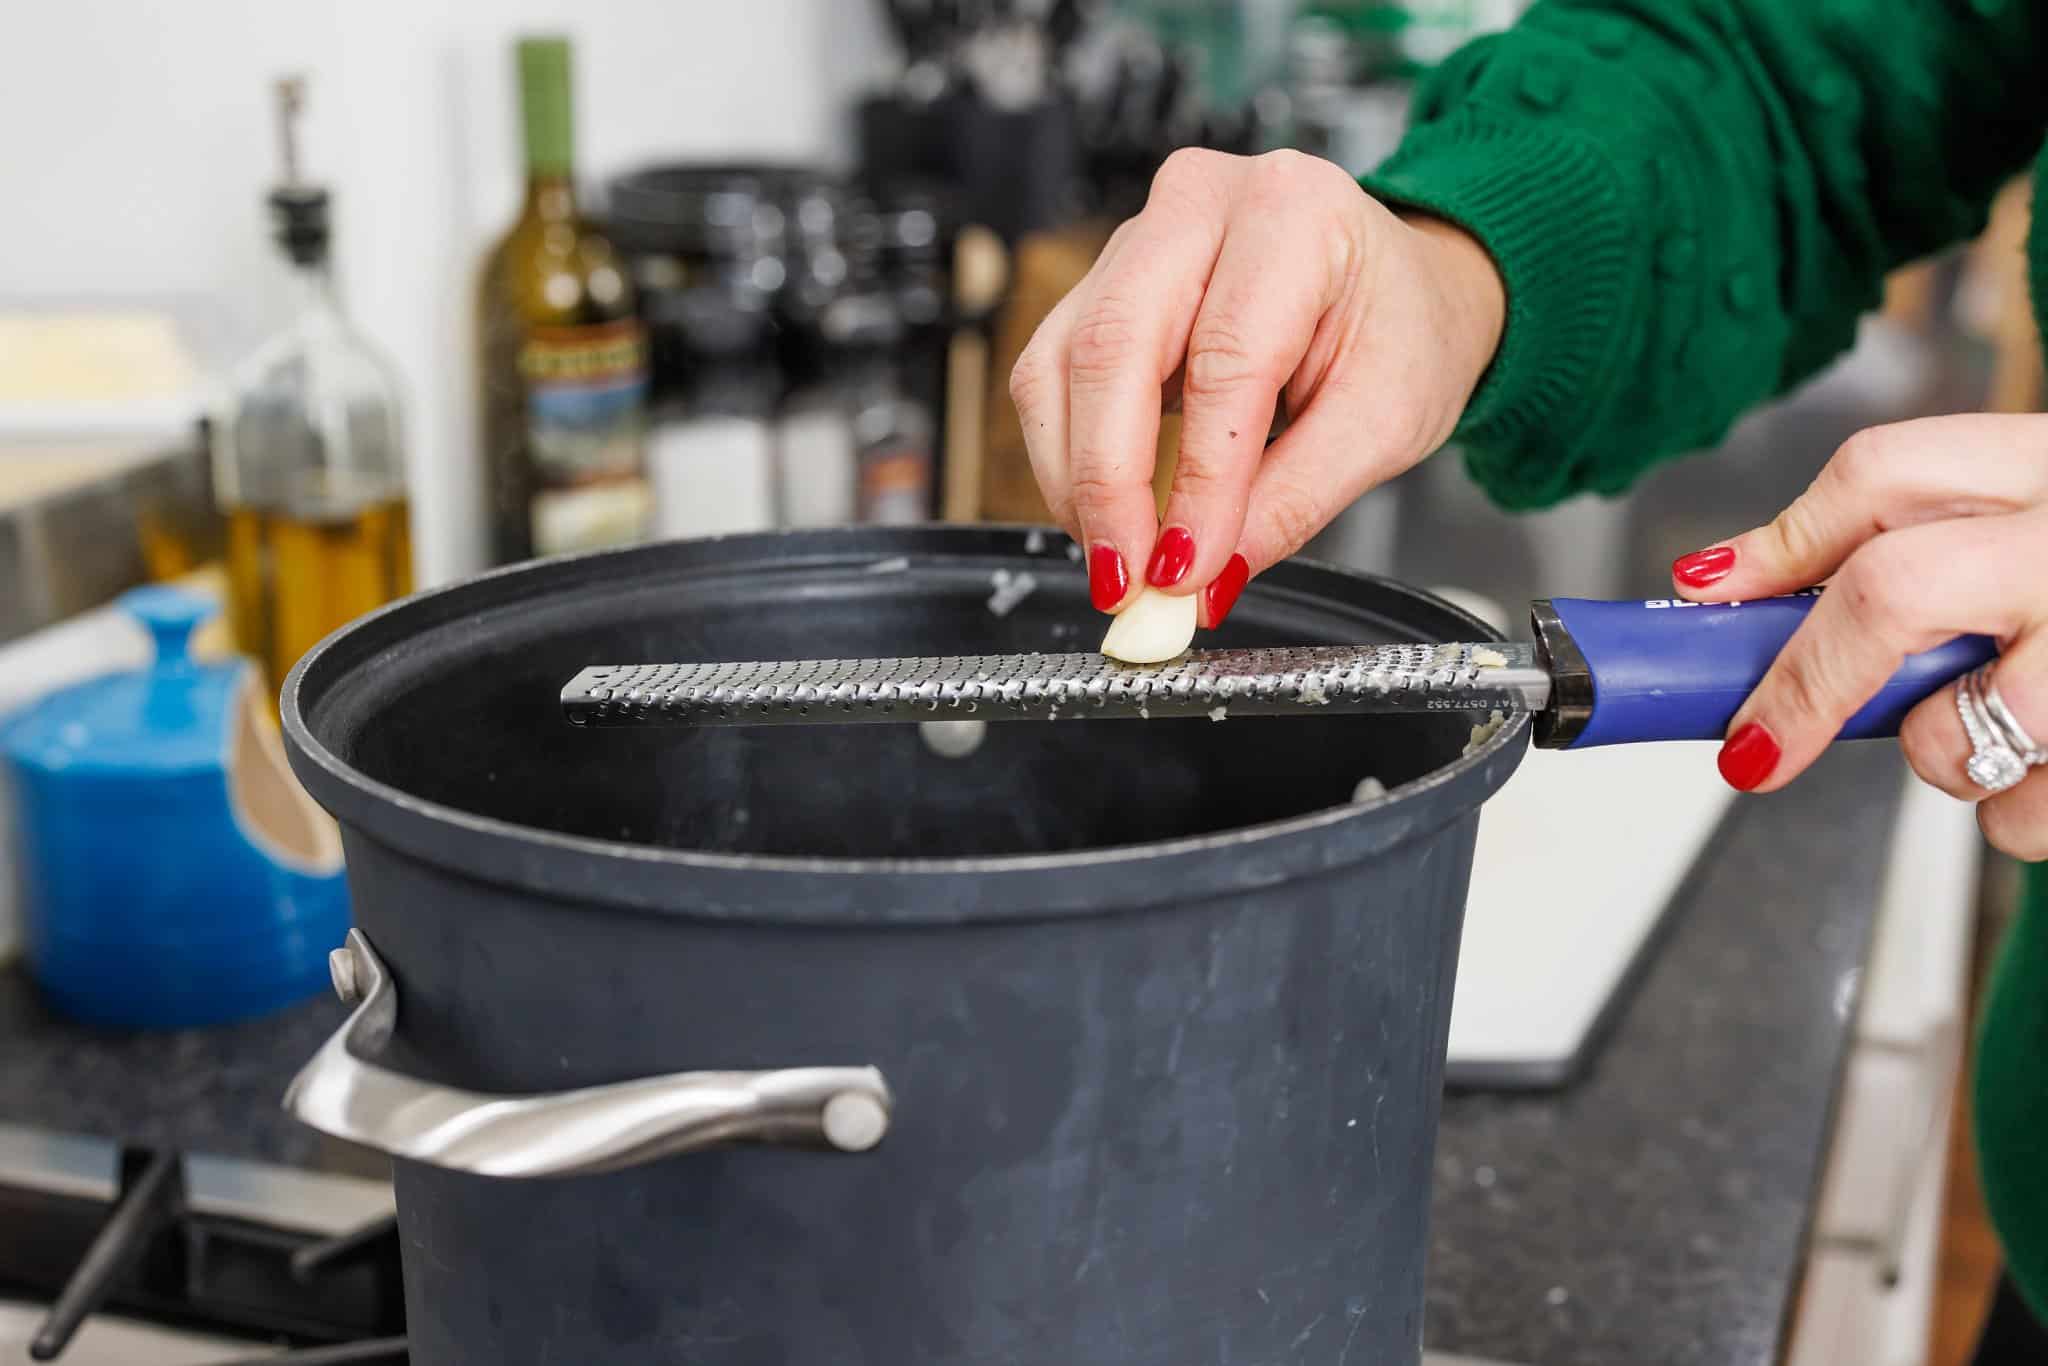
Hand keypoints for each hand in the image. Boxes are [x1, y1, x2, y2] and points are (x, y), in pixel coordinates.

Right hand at [1008, 148, 1504, 624]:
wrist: (1396, 287)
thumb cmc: (1401, 330)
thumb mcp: (1384, 423)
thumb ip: (1294, 501)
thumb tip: (1207, 577)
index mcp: (1294, 212)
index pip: (1224, 360)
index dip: (1197, 481)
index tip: (1185, 571)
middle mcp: (1200, 202)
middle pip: (1112, 348)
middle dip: (1108, 485)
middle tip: (1126, 582)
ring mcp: (1139, 237)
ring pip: (1061, 364)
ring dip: (1075, 479)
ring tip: (1117, 561)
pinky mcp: (1102, 282)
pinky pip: (1052, 373)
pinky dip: (1069, 458)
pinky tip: (1105, 514)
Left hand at [1671, 413, 2047, 859]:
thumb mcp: (2027, 522)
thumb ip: (1895, 535)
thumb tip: (1723, 584)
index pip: (1882, 472)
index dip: (1779, 544)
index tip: (1709, 602)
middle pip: (1893, 587)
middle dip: (1807, 679)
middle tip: (1757, 747)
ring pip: (1962, 733)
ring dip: (1945, 762)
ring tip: (2001, 737)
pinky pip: (2029, 819)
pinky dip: (2023, 819)